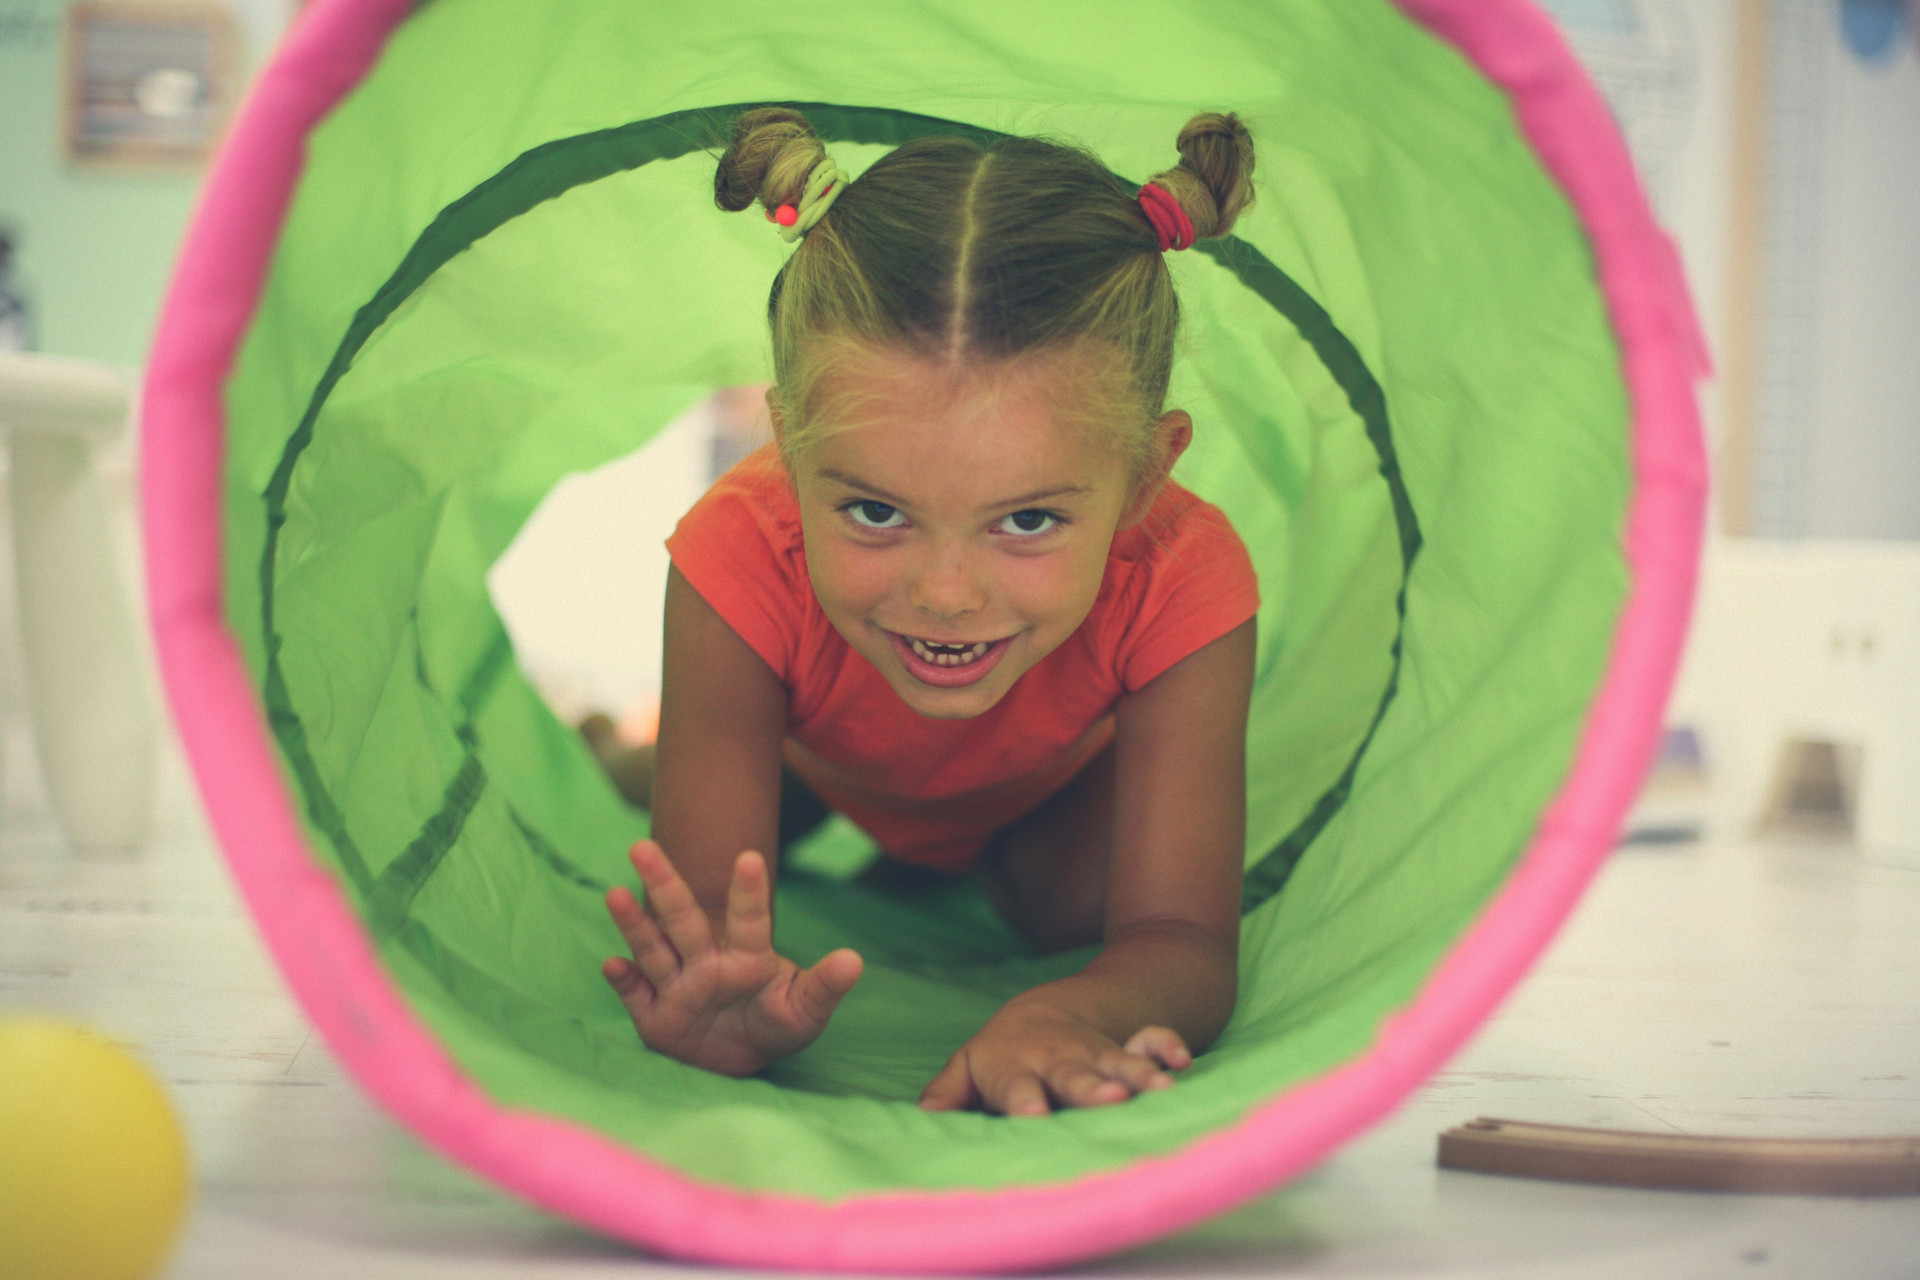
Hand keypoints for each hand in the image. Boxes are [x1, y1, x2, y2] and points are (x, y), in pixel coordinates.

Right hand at [602, 839, 861, 1076]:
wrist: (744, 1058)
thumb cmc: (777, 1024)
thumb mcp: (805, 1012)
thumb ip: (824, 986)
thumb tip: (855, 960)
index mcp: (747, 958)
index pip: (748, 921)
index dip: (748, 892)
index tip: (750, 857)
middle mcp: (706, 963)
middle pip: (682, 920)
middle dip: (663, 885)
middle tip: (642, 847)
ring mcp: (678, 987)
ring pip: (653, 949)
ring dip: (634, 924)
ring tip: (615, 892)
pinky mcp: (655, 1016)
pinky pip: (636, 994)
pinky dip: (623, 981)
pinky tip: (612, 965)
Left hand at [917, 997, 1192, 1115]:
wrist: (1046, 1009)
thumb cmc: (1003, 1055)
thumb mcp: (970, 1066)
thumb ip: (949, 1092)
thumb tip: (924, 1116)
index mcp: (1017, 1072)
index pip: (1019, 1090)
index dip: (1026, 1103)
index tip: (1034, 1116)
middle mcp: (1060, 1064)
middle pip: (1074, 1077)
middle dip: (1091, 1088)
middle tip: (1109, 1098)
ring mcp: (1097, 1055)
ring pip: (1120, 1061)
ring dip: (1140, 1073)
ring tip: (1160, 1090)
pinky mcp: (1127, 1047)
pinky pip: (1152, 1039)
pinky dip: (1168, 1046)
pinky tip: (1183, 1061)